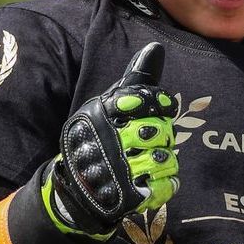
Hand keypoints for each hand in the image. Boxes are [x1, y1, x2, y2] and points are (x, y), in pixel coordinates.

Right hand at [43, 42, 179, 237]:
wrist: (77, 188)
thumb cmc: (98, 139)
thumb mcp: (108, 106)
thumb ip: (135, 82)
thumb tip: (156, 48)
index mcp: (102, 115)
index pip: (141, 100)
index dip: (158, 104)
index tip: (163, 108)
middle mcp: (109, 140)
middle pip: (159, 130)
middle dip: (162, 134)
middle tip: (151, 140)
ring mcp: (119, 170)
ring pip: (166, 158)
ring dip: (165, 160)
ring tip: (150, 160)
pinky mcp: (129, 195)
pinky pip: (166, 184)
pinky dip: (166, 183)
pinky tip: (155, 180)